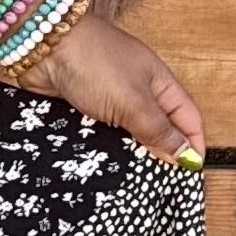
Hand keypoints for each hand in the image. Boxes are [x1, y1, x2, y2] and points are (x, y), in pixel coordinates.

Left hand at [18, 11, 205, 168]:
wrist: (43, 48)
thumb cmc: (94, 63)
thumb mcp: (134, 101)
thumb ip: (157, 130)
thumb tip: (185, 156)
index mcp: (160, 84)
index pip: (188, 119)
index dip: (193, 145)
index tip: (191, 175)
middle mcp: (138, 93)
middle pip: (158, 130)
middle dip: (161, 156)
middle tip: (160, 186)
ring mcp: (109, 102)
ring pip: (127, 137)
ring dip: (128, 157)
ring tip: (131, 185)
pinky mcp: (83, 111)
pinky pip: (99, 137)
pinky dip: (101, 151)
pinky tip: (101, 171)